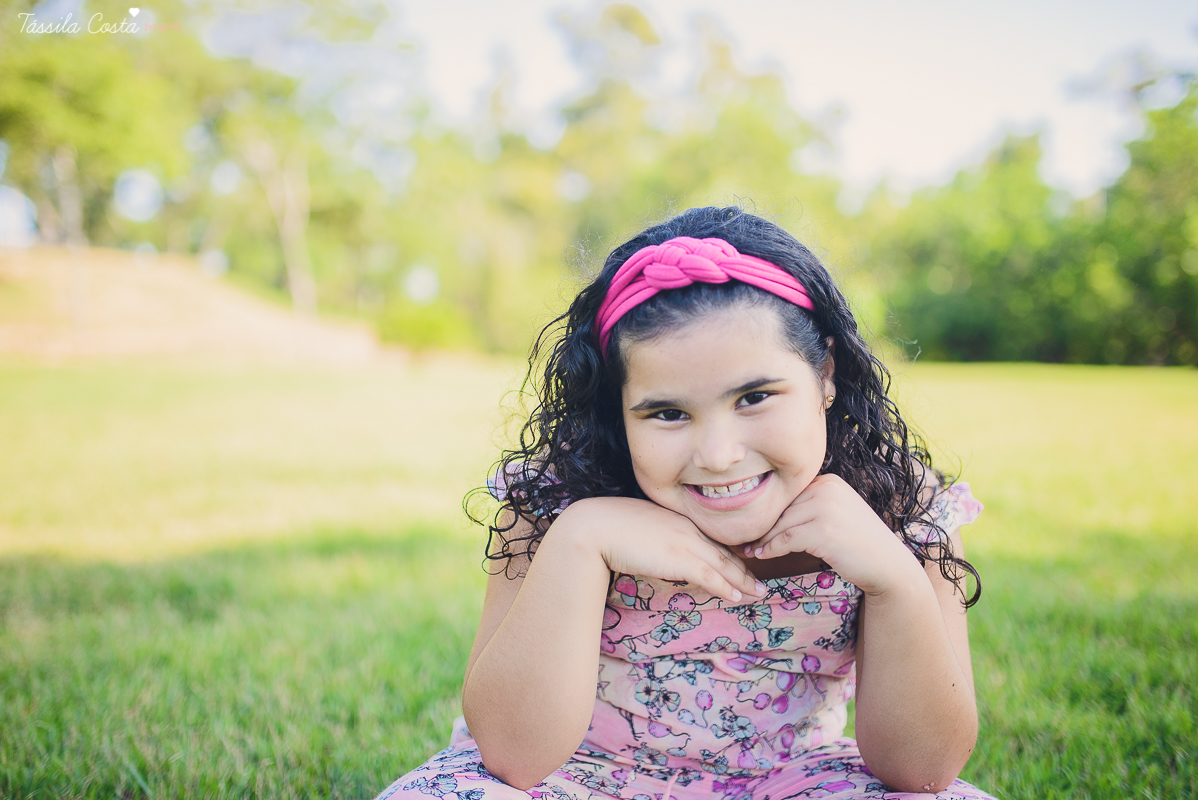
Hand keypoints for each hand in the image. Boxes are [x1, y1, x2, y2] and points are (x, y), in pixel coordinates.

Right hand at [555, 496, 765, 602]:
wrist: (595, 527)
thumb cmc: (608, 527)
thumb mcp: (639, 529)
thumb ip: (655, 538)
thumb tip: (659, 552)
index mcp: (677, 519)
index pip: (710, 540)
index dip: (729, 555)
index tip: (741, 566)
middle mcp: (686, 528)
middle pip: (723, 552)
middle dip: (743, 569)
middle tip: (759, 583)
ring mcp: (684, 542)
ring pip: (722, 564)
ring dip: (742, 581)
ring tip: (757, 593)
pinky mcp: (677, 558)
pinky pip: (709, 575)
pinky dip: (725, 586)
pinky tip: (736, 596)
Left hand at [741, 474, 920, 594]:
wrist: (888, 565)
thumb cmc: (857, 543)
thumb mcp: (834, 514)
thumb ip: (808, 507)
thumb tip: (768, 515)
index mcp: (827, 481)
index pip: (788, 495)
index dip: (769, 512)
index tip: (750, 524)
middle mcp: (826, 489)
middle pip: (781, 507)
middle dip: (762, 525)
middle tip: (743, 539)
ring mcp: (825, 508)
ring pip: (780, 523)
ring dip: (762, 539)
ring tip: (750, 550)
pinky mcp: (822, 530)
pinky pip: (785, 539)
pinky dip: (770, 549)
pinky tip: (762, 555)